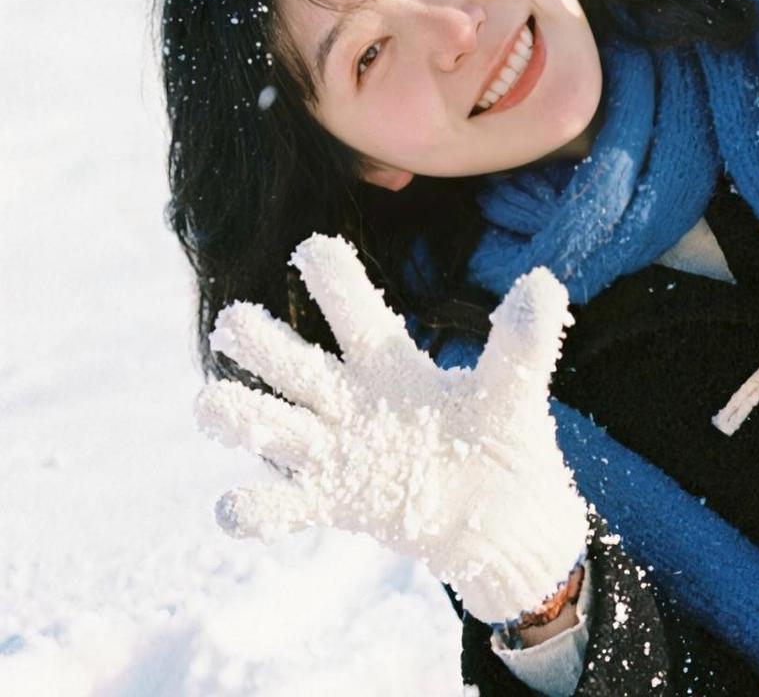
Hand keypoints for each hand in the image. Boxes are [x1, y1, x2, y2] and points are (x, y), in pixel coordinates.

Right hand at [194, 234, 587, 624]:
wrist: (503, 515)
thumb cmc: (501, 438)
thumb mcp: (515, 388)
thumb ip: (524, 341)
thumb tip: (544, 281)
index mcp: (392, 362)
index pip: (355, 311)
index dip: (334, 279)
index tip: (312, 247)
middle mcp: (353, 399)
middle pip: (295, 363)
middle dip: (260, 343)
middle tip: (233, 323)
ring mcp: (339, 450)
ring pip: (273, 425)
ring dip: (239, 414)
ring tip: (211, 405)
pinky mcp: (336, 502)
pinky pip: (284, 504)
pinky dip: (255, 509)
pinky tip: (233, 506)